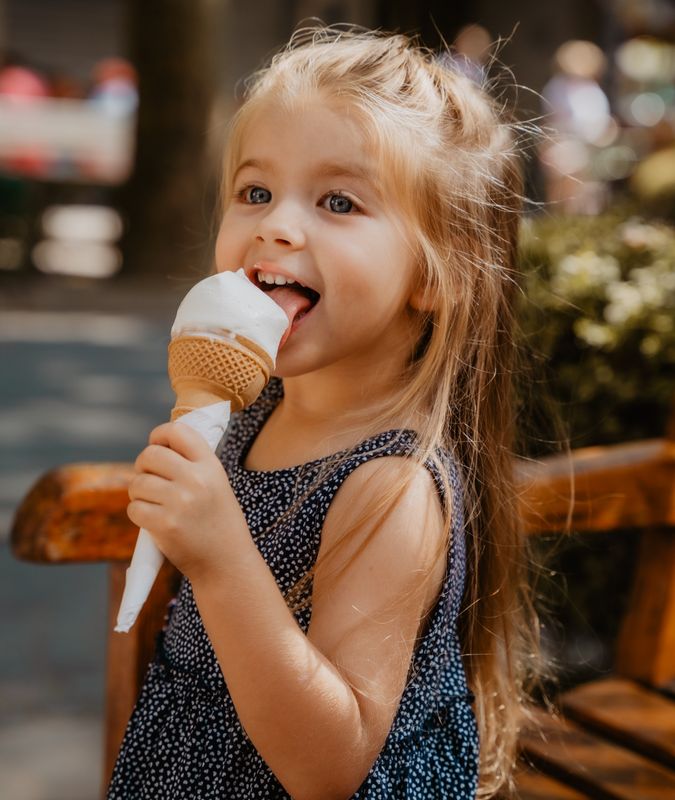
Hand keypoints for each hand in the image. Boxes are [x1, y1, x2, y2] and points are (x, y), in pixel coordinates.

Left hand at [127, 422, 245, 579]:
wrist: (227, 562)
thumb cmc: (218, 521)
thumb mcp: (216, 484)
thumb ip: (192, 463)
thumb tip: (156, 445)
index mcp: (211, 466)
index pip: (178, 431)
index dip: (160, 435)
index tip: (156, 445)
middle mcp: (196, 480)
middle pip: (150, 455)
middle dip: (143, 466)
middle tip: (149, 478)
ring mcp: (180, 502)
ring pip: (137, 483)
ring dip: (139, 492)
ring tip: (154, 503)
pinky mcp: (165, 525)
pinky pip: (134, 508)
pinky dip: (138, 513)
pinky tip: (152, 520)